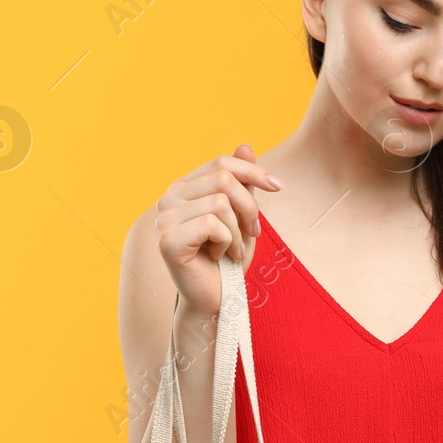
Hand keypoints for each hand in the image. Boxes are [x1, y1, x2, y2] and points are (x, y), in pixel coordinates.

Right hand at [154, 143, 283, 317]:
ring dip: (238, 231)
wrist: (217, 298)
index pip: (221, 162)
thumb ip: (242, 183)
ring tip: (234, 249)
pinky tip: (220, 257)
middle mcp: (168, 198)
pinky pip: (212, 224)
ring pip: (220, 202)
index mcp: (184, 187)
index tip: (278, 186)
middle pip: (223, 178)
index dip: (253, 171)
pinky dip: (227, 242)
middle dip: (249, 207)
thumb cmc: (229, 258)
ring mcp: (163, 219)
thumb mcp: (242, 216)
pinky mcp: (167, 240)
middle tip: (253, 233)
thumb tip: (245, 144)